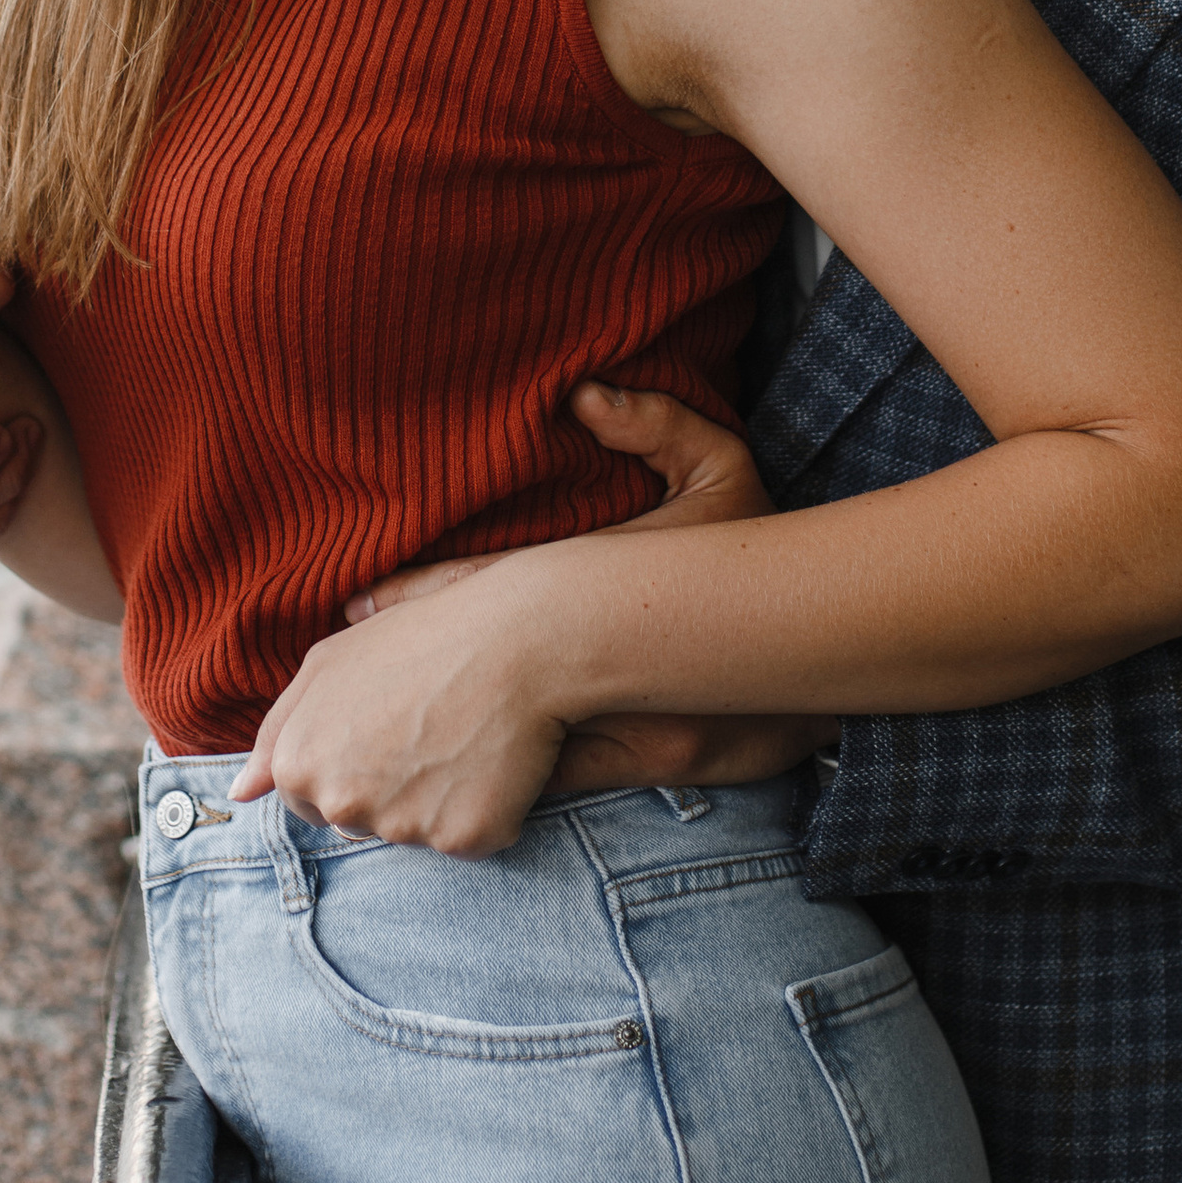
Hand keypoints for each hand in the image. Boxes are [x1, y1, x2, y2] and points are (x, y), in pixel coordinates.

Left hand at [230, 575, 564, 854]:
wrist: (515, 638)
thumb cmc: (418, 640)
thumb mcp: (328, 665)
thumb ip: (276, 731)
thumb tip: (241, 791)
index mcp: (299, 765)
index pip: (305, 801)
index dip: (345, 765)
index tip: (380, 730)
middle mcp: (342, 805)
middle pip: (356, 823)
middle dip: (384, 789)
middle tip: (424, 730)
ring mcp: (403, 826)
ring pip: (411, 834)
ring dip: (434, 801)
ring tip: (460, 737)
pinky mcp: (462, 839)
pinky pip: (466, 840)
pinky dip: (481, 810)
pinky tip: (491, 761)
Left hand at [345, 381, 827, 799]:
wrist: (836, 662)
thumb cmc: (770, 564)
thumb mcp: (725, 478)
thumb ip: (661, 428)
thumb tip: (588, 394)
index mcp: (604, 591)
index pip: (492, 592)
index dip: (420, 600)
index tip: (359, 603)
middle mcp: (603, 660)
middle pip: (483, 671)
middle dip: (408, 675)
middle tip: (345, 671)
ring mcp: (621, 716)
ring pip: (506, 734)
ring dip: (441, 736)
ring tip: (368, 740)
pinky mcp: (642, 763)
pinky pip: (549, 779)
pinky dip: (498, 779)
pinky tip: (447, 788)